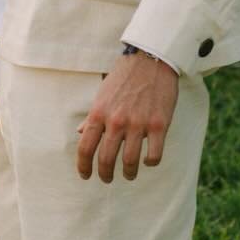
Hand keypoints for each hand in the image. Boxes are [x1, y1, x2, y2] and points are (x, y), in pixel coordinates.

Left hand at [76, 53, 178, 182]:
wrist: (151, 60)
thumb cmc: (124, 77)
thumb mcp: (102, 95)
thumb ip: (92, 116)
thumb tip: (79, 133)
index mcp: (98, 113)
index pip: (85, 148)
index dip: (83, 167)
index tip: (86, 176)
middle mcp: (116, 121)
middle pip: (106, 159)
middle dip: (105, 175)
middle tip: (107, 179)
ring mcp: (138, 124)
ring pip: (130, 161)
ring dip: (129, 173)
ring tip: (129, 175)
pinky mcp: (159, 125)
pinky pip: (154, 155)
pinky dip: (150, 163)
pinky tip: (149, 161)